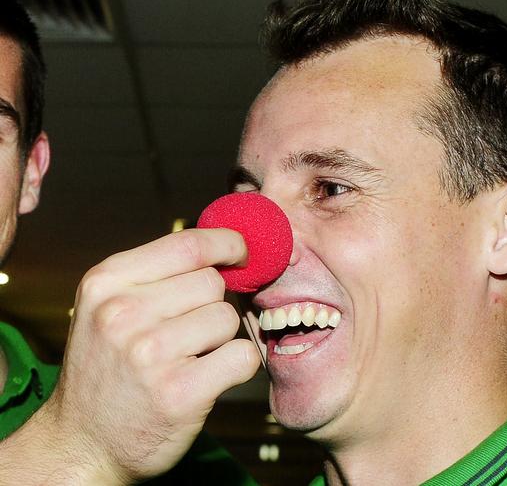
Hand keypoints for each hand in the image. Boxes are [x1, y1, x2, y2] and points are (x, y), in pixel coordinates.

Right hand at [1, 229, 259, 483]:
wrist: (81, 444)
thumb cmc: (106, 369)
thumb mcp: (107, 307)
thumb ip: (158, 275)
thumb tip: (226, 249)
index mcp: (106, 283)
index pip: (188, 244)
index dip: (225, 243)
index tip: (240, 251)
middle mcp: (123, 313)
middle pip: (212, 282)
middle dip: (212, 304)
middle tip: (187, 333)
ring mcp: (150, 353)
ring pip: (228, 318)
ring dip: (220, 338)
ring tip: (187, 359)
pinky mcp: (179, 392)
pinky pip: (243, 356)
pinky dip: (238, 366)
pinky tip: (209, 377)